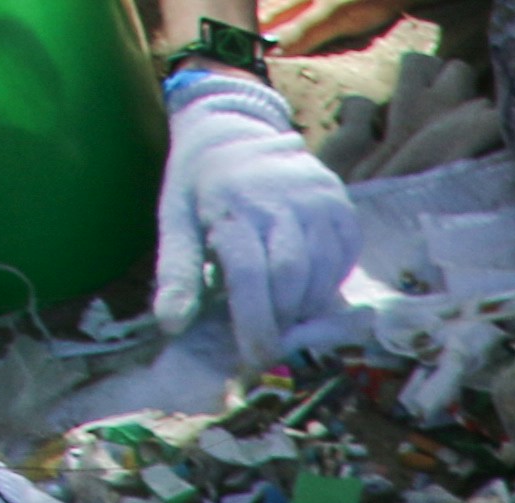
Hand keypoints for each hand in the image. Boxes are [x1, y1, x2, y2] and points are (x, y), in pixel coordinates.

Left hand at [150, 75, 357, 371]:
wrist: (234, 131)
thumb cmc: (199, 186)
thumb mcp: (175, 222)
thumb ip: (176, 275)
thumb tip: (171, 326)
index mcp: (232, 204)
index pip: (250, 274)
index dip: (255, 322)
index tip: (255, 359)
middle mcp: (280, 198)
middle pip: (291, 278)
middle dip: (281, 319)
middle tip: (267, 340)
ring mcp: (318, 199)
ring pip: (322, 274)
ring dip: (304, 306)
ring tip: (281, 311)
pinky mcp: (341, 206)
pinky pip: (343, 262)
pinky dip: (325, 286)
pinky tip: (302, 287)